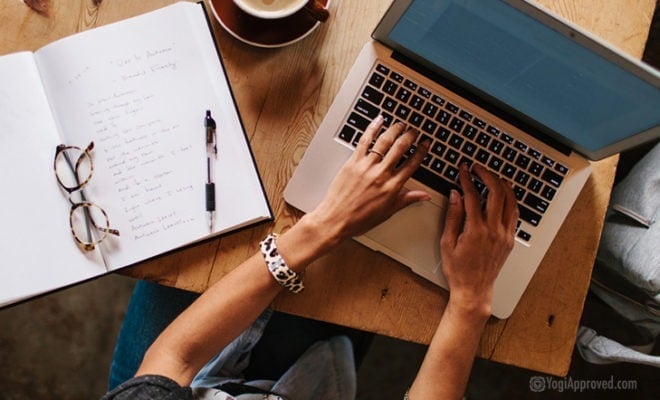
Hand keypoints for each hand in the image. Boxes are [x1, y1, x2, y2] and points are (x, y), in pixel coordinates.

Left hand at [308, 115, 430, 243]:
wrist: (336, 219)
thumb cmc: (360, 218)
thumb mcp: (388, 211)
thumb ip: (407, 199)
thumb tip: (424, 195)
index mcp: (392, 187)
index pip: (412, 164)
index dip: (421, 152)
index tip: (426, 144)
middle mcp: (381, 174)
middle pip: (400, 148)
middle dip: (410, 136)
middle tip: (415, 130)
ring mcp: (366, 166)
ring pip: (384, 141)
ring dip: (395, 129)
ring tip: (401, 124)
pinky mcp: (353, 162)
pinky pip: (364, 141)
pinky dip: (372, 128)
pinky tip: (379, 120)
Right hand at [440, 163, 517, 315]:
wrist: (474, 289)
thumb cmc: (458, 270)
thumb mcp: (447, 242)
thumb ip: (452, 216)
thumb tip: (455, 195)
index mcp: (476, 231)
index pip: (473, 197)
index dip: (467, 180)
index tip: (463, 170)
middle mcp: (494, 231)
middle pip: (496, 193)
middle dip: (487, 176)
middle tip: (478, 168)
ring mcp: (505, 235)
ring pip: (509, 201)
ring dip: (502, 185)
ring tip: (493, 176)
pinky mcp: (510, 240)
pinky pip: (514, 214)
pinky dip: (510, 200)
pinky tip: (504, 194)